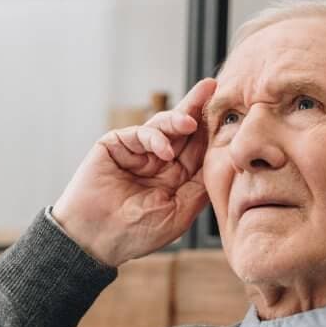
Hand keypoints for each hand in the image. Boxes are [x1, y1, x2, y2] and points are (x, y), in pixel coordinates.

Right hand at [50, 78, 217, 267]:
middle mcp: (157, 161)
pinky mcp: (115, 145)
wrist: (96, 240)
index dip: (211, 131)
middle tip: (212, 86)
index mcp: (174, 178)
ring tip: (190, 122)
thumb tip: (221, 162)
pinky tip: (163, 152)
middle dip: (196, 107)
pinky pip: (140, 132)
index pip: (197, 148)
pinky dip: (154, 138)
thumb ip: (199, 187)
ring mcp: (136, 152)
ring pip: (163, 126)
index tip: (229, 113)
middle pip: (182, 129)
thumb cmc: (135, 234)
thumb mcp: (179, 213)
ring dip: (179, 119)